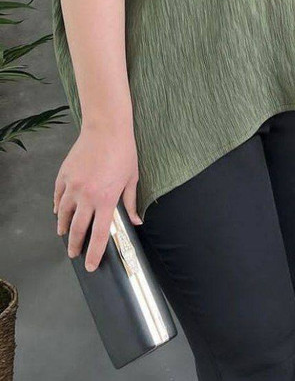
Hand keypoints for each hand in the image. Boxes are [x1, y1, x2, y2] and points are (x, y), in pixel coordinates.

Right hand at [54, 121, 140, 271]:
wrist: (106, 128)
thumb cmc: (124, 151)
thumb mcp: (132, 178)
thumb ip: (131, 202)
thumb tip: (137, 221)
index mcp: (106, 199)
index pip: (100, 234)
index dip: (94, 253)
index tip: (90, 265)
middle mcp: (87, 196)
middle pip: (77, 229)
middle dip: (75, 245)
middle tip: (74, 254)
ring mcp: (73, 186)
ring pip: (62, 215)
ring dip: (63, 227)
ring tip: (65, 234)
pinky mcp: (64, 176)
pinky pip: (57, 197)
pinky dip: (57, 207)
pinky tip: (58, 212)